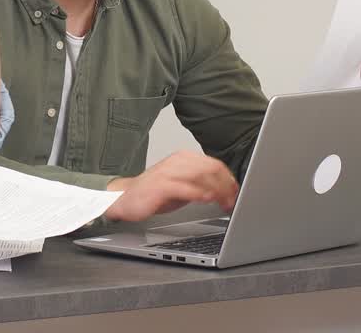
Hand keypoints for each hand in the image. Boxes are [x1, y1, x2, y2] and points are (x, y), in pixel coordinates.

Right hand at [104, 151, 238, 221]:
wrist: (124, 198)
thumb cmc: (153, 194)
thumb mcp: (181, 185)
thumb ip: (200, 184)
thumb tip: (225, 191)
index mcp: (184, 158)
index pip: (214, 164)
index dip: (229, 179)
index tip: (237, 192)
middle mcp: (177, 162)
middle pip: (211, 169)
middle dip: (226, 185)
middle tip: (234, 200)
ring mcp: (168, 172)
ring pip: (201, 176)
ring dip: (217, 190)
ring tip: (225, 202)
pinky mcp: (160, 185)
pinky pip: (185, 187)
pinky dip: (199, 193)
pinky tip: (208, 198)